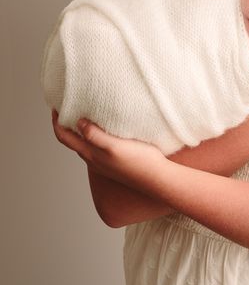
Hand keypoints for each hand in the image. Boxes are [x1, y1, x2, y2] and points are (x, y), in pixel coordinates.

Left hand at [52, 110, 167, 192]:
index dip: (56, 122)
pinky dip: (92, 135)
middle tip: (67, 107)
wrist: (157, 178)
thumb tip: (78, 122)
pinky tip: (104, 129)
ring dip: (78, 130)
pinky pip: (96, 147)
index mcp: (91, 154)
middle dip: (65, 124)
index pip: (64, 137)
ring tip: (83, 113)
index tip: (56, 106)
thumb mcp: (114, 146)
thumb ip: (95, 135)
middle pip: (71, 140)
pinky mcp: (115, 162)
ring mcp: (104, 162)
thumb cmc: (138, 161)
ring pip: (84, 144)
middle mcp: (94, 159)